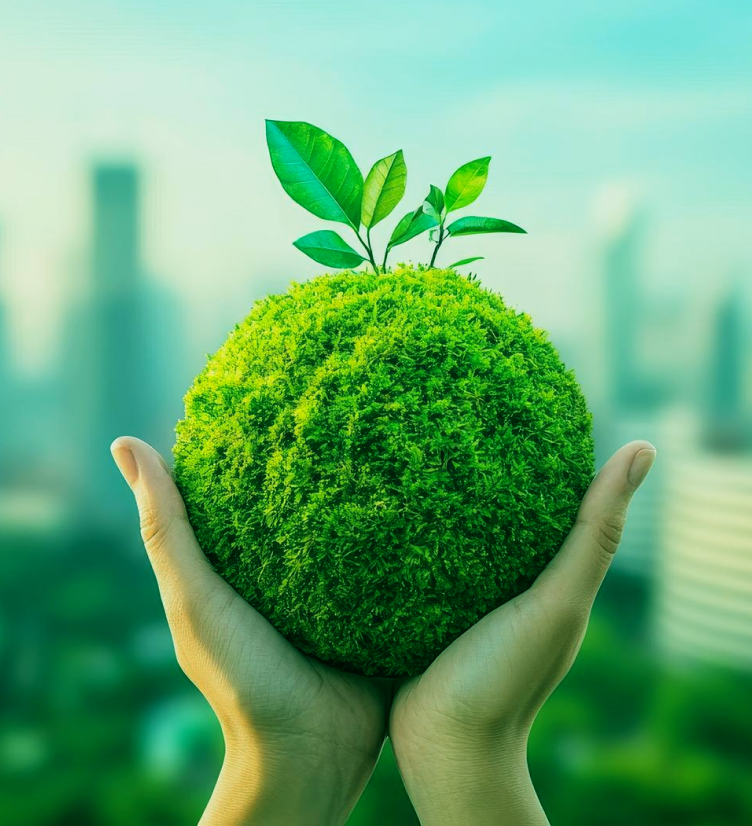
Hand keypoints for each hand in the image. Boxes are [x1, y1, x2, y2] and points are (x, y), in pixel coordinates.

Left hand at [111, 436, 395, 825]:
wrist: (310, 755)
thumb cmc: (241, 680)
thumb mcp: (196, 598)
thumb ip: (167, 528)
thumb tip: (124, 441)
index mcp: (245, 560)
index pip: (246, 484)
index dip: (256, 439)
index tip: (277, 388)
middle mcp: (292, 566)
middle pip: (307, 499)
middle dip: (326, 455)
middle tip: (354, 398)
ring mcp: (339, 586)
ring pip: (355, 524)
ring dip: (371, 490)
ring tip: (401, 432)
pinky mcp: (381, 605)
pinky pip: (395, 559)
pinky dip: (404, 529)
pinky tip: (428, 493)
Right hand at [388, 440, 656, 825]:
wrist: (442, 748)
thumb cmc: (508, 679)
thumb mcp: (559, 600)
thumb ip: (595, 530)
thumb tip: (643, 448)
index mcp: (545, 568)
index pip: (551, 490)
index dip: (541, 444)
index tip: (517, 394)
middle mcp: (505, 573)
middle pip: (497, 502)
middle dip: (476, 458)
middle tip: (448, 403)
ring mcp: (460, 588)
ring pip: (450, 524)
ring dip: (434, 489)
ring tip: (405, 437)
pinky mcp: (419, 601)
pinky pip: (414, 551)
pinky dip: (404, 524)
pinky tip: (377, 496)